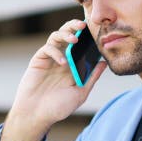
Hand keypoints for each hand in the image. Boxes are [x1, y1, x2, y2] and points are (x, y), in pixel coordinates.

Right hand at [0, 20, 107, 140]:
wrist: (37, 115)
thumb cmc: (59, 107)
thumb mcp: (81, 93)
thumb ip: (92, 77)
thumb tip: (104, 63)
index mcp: (74, 65)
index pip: (81, 44)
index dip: (87, 35)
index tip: (96, 30)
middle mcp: (62, 58)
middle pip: (68, 34)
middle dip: (75, 26)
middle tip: (83, 25)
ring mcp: (50, 58)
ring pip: (57, 36)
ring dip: (66, 34)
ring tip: (74, 39)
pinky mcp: (39, 60)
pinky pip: (47, 48)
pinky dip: (56, 51)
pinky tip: (62, 62)